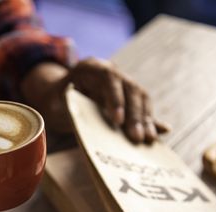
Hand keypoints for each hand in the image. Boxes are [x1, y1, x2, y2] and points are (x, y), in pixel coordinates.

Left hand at [21, 59, 169, 143]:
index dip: (115, 98)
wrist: (60, 96)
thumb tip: (75, 115)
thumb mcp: (53, 102)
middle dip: (135, 114)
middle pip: (130, 88)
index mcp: (91, 67)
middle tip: (136, 137)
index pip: (107, 78)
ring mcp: (122, 84)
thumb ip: (66, 106)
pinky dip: (151, 121)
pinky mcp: (129, 99)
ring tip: (148, 139)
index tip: (117, 120)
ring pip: (140, 98)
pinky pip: (143, 108)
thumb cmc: (55, 100)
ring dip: (146, 119)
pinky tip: (161, 132)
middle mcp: (111, 72)